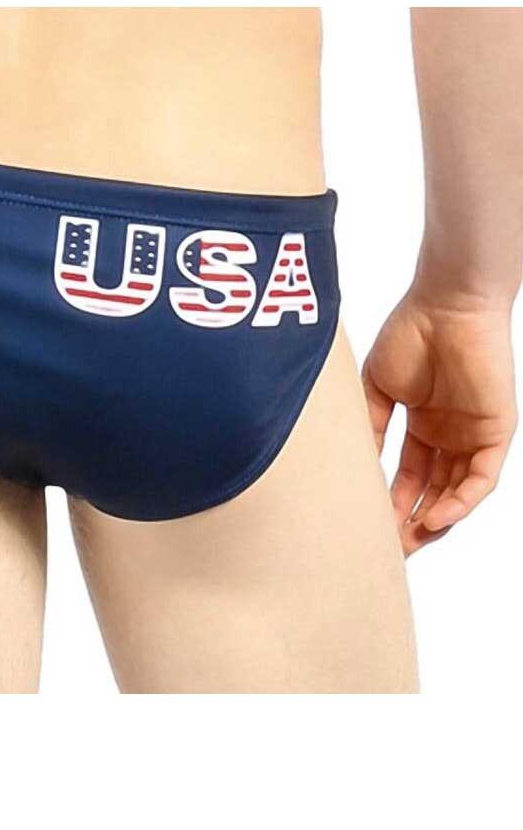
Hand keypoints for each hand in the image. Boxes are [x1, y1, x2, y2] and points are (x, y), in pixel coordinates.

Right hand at [362, 289, 516, 554]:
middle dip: (411, 521)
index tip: (368, 528)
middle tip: (388, 549)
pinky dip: (460, 501)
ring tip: (407, 543)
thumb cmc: (408, 335)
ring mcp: (474, 434)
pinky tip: (434, 517)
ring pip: (458, 492)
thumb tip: (356, 470)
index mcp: (422, 425)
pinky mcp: (497, 431)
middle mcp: (450, 435)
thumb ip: (369, 429)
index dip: (390, 503)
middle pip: (433, 491)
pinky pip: (481, 477)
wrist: (445, 304)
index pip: (408, 476)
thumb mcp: (375, 390)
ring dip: (434, 520)